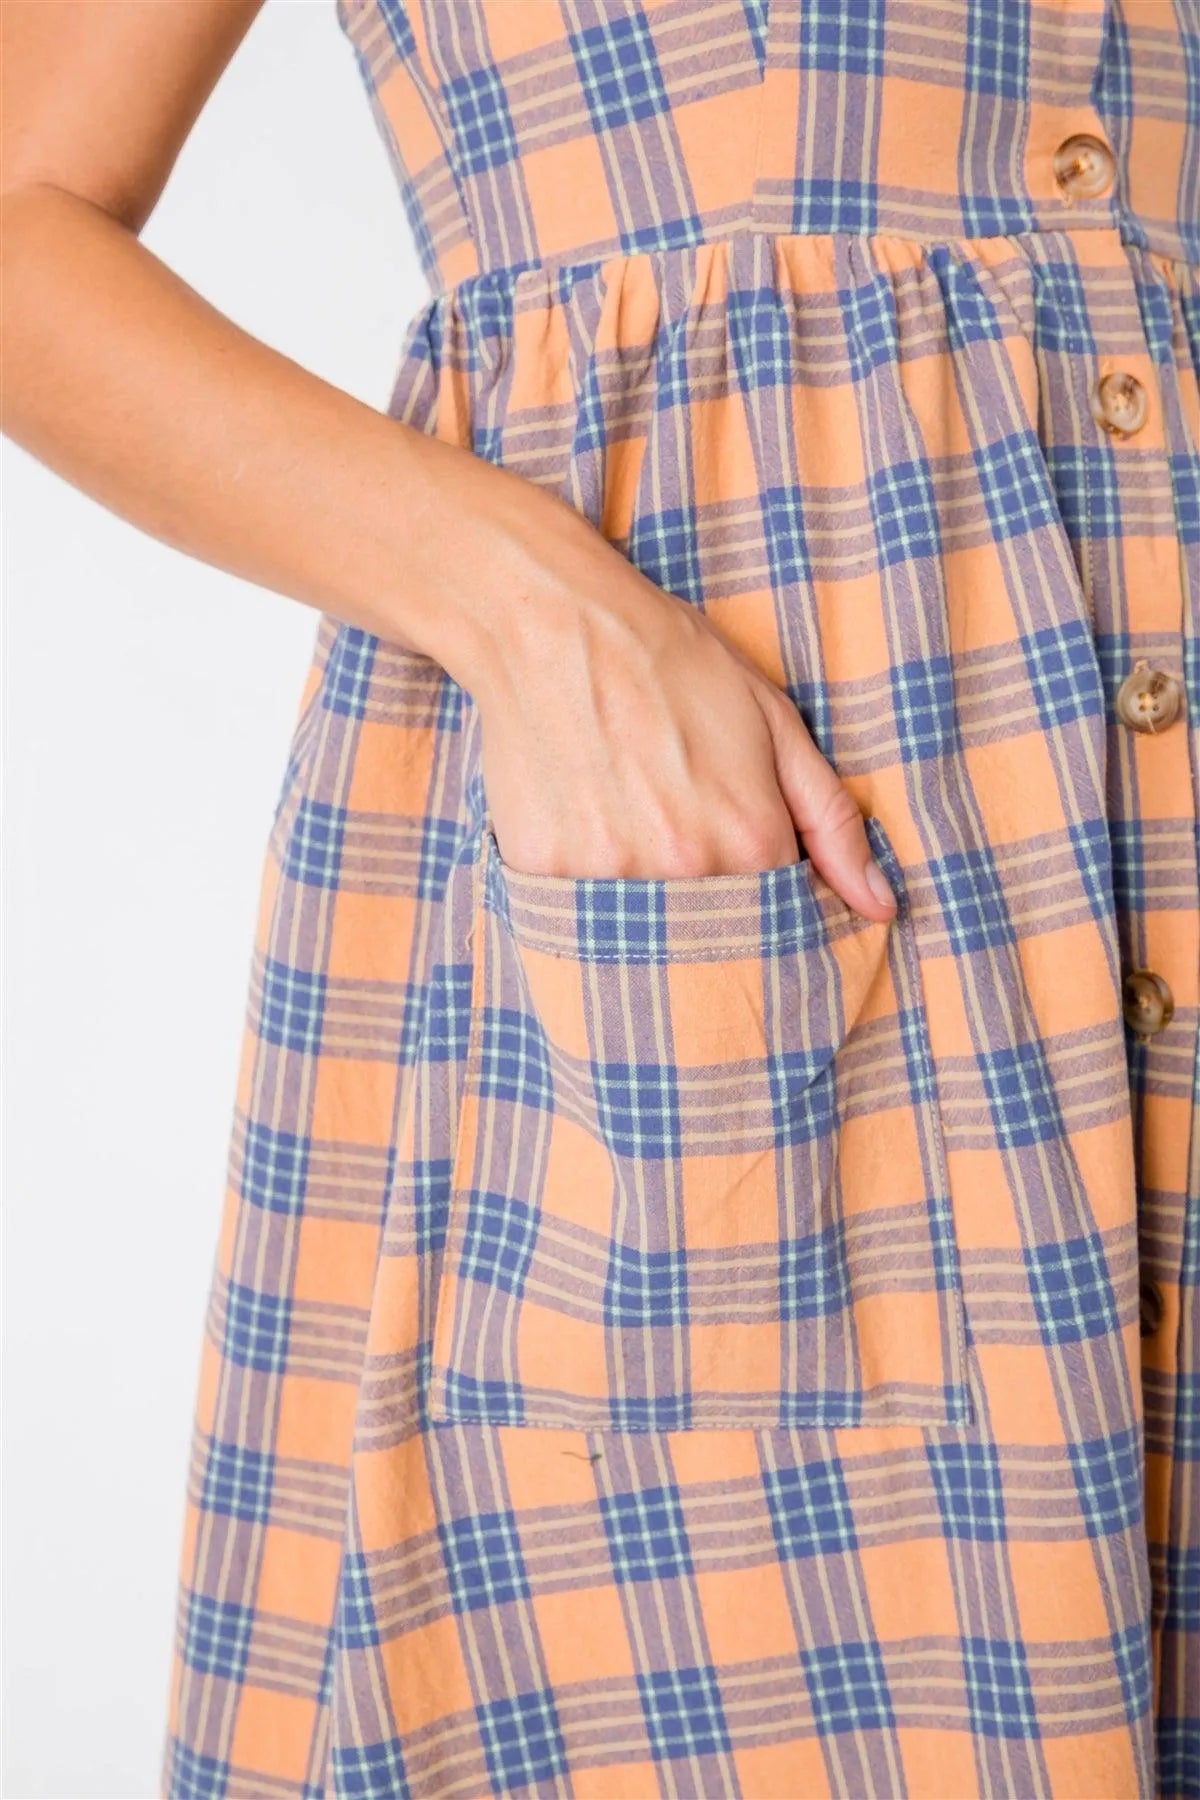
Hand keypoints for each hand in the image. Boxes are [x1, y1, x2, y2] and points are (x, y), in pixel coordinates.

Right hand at [457, 489, 895, 921]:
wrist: (553, 618)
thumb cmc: (671, 659)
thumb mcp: (774, 723)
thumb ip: (833, 823)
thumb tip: (881, 909)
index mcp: (750, 842)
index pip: (780, 917)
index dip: (766, 887)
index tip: (738, 846)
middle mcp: (683, 872)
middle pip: (710, 933)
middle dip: (703, 895)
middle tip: (674, 825)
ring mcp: (606, 879)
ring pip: (640, 927)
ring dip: (642, 890)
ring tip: (627, 815)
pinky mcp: (541, 873)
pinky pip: (575, 909)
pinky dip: (583, 878)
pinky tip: (581, 818)